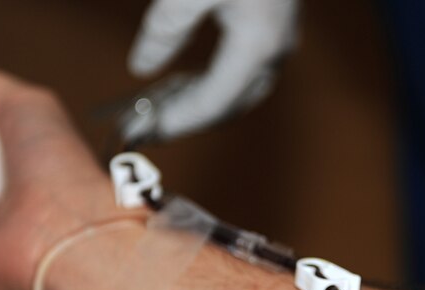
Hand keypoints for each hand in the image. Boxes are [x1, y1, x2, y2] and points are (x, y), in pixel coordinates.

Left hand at [125, 0, 297, 141]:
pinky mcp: (277, 23)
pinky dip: (218, 82)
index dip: (179, 121)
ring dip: (206, 103)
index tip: (146, 131)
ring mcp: (282, 37)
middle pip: (232, 105)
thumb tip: (142, 67)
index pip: (214, 103)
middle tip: (152, 127)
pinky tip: (193, 78)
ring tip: (166, 107)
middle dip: (191, 118)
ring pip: (243, 89)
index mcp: (256, 45)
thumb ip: (165, 30)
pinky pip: (247, 69)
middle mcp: (275, 49)